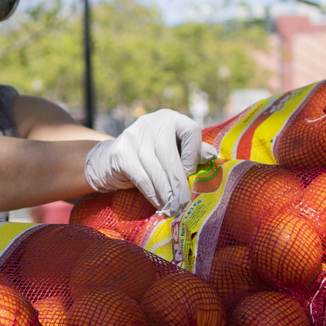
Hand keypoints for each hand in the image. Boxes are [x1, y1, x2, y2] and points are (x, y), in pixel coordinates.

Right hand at [83, 109, 209, 213]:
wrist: (112, 161)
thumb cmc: (152, 159)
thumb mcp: (174, 152)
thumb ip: (192, 153)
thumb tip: (213, 155)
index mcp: (171, 118)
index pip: (190, 130)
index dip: (193, 155)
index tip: (190, 174)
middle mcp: (152, 121)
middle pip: (169, 152)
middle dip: (178, 181)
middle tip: (183, 202)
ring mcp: (133, 134)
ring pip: (154, 167)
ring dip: (165, 191)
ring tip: (173, 206)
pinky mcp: (120, 151)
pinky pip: (140, 175)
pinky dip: (151, 192)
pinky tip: (159, 203)